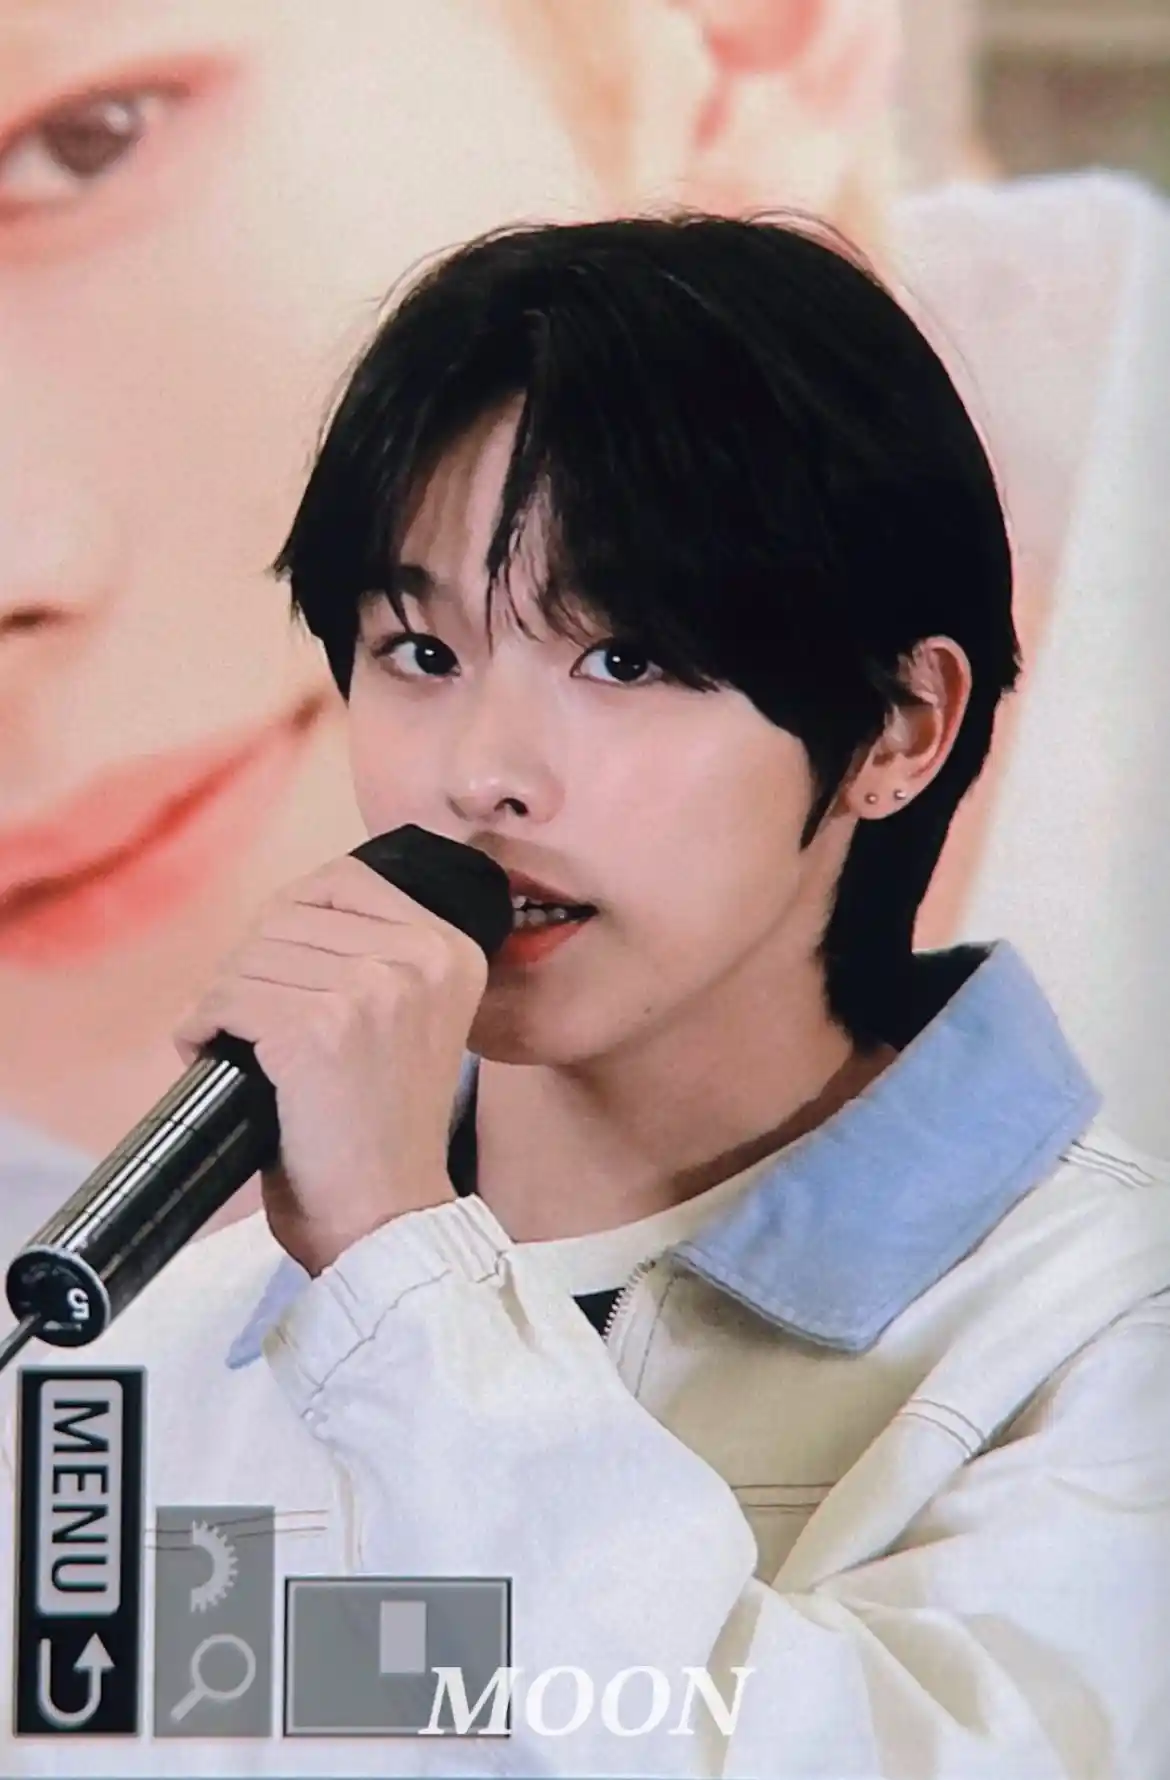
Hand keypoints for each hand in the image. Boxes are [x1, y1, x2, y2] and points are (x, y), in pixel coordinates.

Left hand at [174, 855, 487, 1273]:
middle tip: (249, 1026)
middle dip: (250, 969)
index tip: (276, 972)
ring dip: (223, 1003)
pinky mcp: (317, 1029)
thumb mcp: (408, 1019)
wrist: (387, 1217)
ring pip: (248, 958)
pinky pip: (225, 1001)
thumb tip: (279, 916)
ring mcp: (370, 989)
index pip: (341, 881)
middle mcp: (420, 958)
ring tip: (235, 1046)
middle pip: (285, 918)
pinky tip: (211, 1058)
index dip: (287, 921)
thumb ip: (373, 955)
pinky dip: (201, 1031)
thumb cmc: (382, 1130)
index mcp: (450, 950)